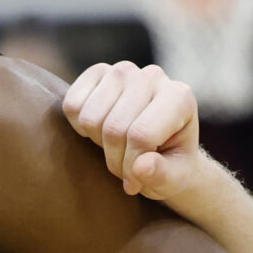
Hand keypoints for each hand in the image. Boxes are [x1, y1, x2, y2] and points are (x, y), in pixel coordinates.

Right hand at [62, 62, 204, 200]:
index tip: (136, 182)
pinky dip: (79, 126)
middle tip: (126, 169)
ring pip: (90, 118)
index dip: (131, 167)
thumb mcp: (175, 179)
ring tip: (117, 149)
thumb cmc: (171, 164)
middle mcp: (153, 76)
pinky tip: (101, 131)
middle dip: (116, 160)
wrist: (161, 147)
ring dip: (98, 144)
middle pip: (113, 128)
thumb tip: (141, 167)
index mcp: (180, 98)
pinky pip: (72, 105)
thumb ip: (162, 175)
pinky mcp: (99, 72)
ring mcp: (124, 70)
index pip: (141, 136)